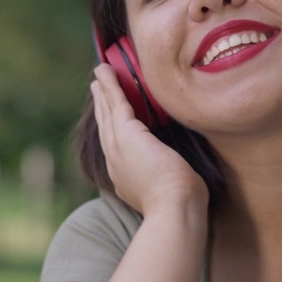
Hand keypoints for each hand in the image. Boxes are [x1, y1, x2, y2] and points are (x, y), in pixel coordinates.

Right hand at [91, 65, 208, 215]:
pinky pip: (116, 104)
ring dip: (104, 92)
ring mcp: (118, 149)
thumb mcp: (172, 188)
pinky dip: (110, 86)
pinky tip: (106, 72)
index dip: (113, 129)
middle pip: (107, 128)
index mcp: (125, 177)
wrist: (175, 209)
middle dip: (103, 108)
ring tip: (100, 76)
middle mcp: (116, 163)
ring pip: (108, 113)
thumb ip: (171, 177)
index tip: (112, 117)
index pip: (117, 147)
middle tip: (98, 88)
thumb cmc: (182, 204)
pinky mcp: (126, 135)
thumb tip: (183, 175)